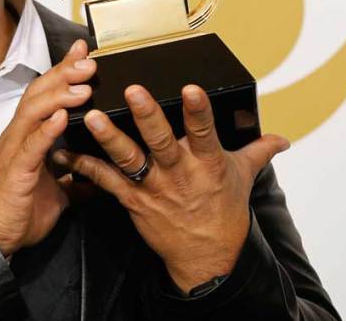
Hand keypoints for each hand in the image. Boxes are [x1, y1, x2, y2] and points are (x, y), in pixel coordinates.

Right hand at [0, 39, 95, 255]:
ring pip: (33, 111)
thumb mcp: (58, 191)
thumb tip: (97, 178)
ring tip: (83, 84)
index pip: (46, 94)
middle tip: (89, 60)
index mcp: (29, 135)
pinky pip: (31, 145)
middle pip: (39, 93)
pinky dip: (46, 129)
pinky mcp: (16, 169)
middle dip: (64, 73)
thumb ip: (75, 178)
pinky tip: (61, 117)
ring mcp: (15, 149)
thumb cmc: (21, 210)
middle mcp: (19, 135)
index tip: (84, 52)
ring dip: (58, 95)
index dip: (64, 71)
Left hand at [52, 84, 289, 291]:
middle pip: (161, 142)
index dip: (198, 111)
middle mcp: (178, 173)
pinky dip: (83, 166)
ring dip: (109, 138)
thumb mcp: (244, 178)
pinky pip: (105, 181)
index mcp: (207, 163)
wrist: (207, 257)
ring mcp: (153, 187)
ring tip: (92, 117)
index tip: (190, 88)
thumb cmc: (222, 213)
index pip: (205, 132)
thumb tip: (282, 138)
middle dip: (147, 117)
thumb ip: (258, 151)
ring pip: (129, 160)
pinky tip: (63, 152)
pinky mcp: (132, 200)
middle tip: (133, 92)